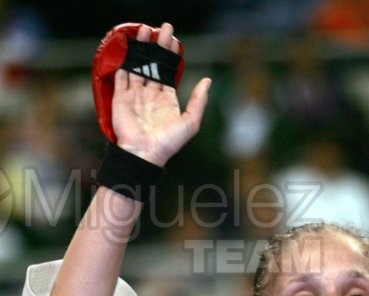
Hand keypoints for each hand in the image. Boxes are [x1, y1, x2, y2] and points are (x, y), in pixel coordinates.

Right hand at [111, 22, 210, 167]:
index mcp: (166, 99)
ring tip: (144, 30)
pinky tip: (127, 47)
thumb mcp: (190, 123)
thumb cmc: (168, 143)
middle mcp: (150, 95)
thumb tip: (207, 80)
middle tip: (162, 28)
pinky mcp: (120, 98)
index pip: (169, 71)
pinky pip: (121, 76)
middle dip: (157, 46)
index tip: (174, 39)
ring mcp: (134, 96)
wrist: (144, 154)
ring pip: (137, 65)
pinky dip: (123, 62)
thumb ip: (198, 101)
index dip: (171, 55)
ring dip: (141, 48)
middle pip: (153, 64)